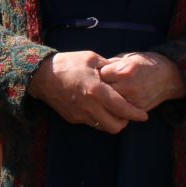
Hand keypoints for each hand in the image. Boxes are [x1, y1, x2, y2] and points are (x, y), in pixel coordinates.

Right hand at [32, 51, 148, 132]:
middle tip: (127, 114)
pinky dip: (97, 118)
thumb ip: (109, 66)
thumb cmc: (68, 63)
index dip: (135, 114)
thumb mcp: (91, 58)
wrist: (41, 75)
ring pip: (103, 127)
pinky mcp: (73, 118)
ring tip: (112, 110)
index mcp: (96, 90)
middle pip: (115, 126)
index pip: (122, 108)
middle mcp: (89, 106)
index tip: (144, 115)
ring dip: (111, 121)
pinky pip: (91, 123)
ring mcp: (80, 114)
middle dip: (125, 122)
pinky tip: (96, 107)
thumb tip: (123, 70)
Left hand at [98, 52, 183, 111]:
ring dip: (104, 100)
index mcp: (125, 70)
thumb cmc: (145, 63)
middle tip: (97, 86)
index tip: (98, 73)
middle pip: (102, 91)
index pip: (100, 75)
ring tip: (103, 95)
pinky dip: (114, 108)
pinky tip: (112, 103)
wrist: (168, 76)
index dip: (97, 74)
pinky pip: (119, 111)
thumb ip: (110, 65)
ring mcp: (134, 99)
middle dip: (98, 88)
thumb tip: (93, 71)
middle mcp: (129, 86)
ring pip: (109, 103)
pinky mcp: (137, 109)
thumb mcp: (127, 58)